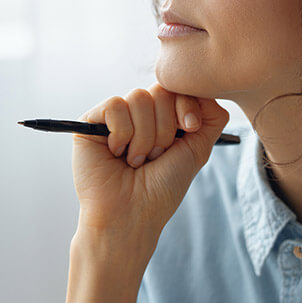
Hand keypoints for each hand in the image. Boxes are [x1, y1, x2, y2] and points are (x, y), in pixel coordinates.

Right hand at [71, 84, 228, 248]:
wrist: (131, 215)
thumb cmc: (161, 189)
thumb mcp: (196, 151)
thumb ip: (211, 119)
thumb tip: (210, 91)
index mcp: (162, 118)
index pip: (178, 88)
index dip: (187, 106)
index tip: (190, 129)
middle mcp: (139, 114)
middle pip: (160, 90)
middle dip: (165, 129)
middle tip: (155, 157)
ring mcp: (114, 117)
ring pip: (139, 98)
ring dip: (144, 137)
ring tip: (136, 160)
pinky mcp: (90, 121)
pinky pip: (115, 105)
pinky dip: (122, 134)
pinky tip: (117, 154)